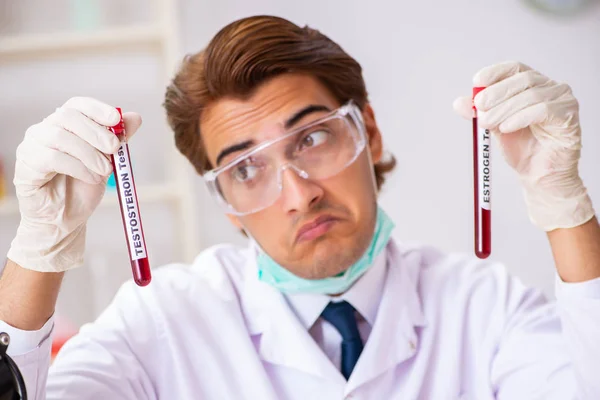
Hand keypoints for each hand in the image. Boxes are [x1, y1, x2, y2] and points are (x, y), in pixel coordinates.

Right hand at [7, 97, 141, 271]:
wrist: (66, 218)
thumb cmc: (83, 186)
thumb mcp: (108, 161)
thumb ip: (119, 139)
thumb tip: (136, 117)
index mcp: (64, 125)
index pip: (77, 104)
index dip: (97, 108)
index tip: (116, 119)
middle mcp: (44, 130)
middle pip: (67, 116)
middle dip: (96, 132)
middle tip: (115, 149)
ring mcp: (31, 147)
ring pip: (59, 137)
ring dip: (89, 154)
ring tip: (105, 171)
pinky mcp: (25, 166)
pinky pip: (51, 158)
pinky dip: (77, 167)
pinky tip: (91, 178)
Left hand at [453, 61, 594, 230]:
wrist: (537, 174)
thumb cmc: (521, 147)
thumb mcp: (494, 126)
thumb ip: (479, 113)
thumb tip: (459, 103)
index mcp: (532, 85)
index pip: (515, 68)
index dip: (495, 72)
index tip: (477, 82)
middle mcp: (550, 87)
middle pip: (522, 80)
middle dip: (496, 93)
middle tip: (479, 107)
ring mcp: (562, 100)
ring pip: (531, 95)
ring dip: (504, 109)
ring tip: (487, 123)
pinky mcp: (569, 115)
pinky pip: (543, 110)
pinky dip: (521, 117)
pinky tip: (506, 127)